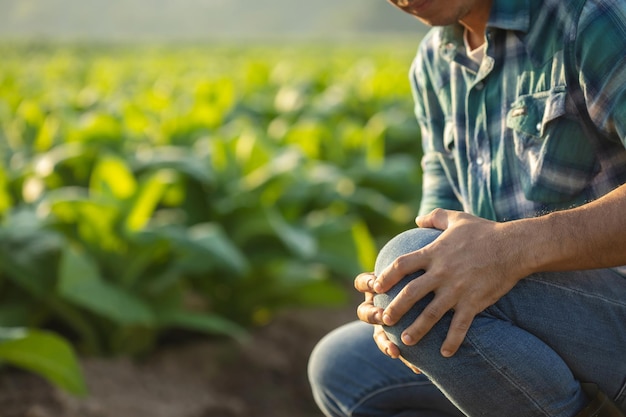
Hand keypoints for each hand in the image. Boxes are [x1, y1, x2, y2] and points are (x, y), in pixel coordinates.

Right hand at [355, 273, 421, 372]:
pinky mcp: (395, 339)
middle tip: (383, 317)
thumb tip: (425, 253)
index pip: (362, 283)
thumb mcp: (414, 266)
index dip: (367, 284)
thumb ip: (412, 266)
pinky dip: (407, 359)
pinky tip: (418, 368)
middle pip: (364, 312)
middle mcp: (376, 306)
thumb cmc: (420, 274)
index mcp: (376, 286)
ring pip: (377, 335)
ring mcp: (385, 324)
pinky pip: (396, 349)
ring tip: (394, 350)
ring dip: (384, 342)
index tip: (376, 285)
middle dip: (372, 315)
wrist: (430, 295)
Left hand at [373, 209, 528, 357]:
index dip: (386, 277)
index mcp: (434, 253)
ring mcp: (457, 290)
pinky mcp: (474, 302)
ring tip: (405, 341)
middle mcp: (442, 273)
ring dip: (417, 329)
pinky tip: (445, 354)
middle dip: (396, 308)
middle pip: (411, 293)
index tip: (375, 287)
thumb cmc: (485, 232)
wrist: (515, 247)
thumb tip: (418, 219)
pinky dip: (452, 341)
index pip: (402, 265)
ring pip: (431, 314)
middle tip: (385, 320)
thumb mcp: (457, 219)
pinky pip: (460, 326)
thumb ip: (435, 217)